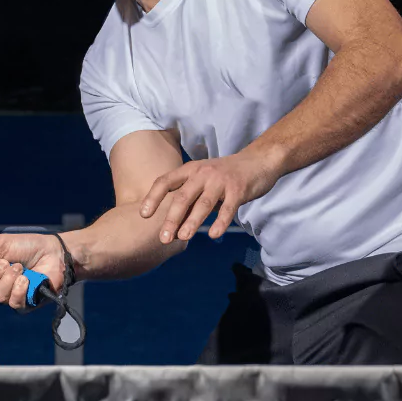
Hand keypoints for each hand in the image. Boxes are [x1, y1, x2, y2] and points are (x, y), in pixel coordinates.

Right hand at [0, 233, 66, 310]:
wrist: (55, 253)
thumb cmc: (30, 247)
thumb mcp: (2, 245)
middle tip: (5, 263)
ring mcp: (10, 295)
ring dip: (8, 279)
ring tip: (21, 268)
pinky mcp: (25, 304)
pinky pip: (13, 302)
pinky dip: (19, 288)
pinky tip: (26, 279)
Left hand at [141, 150, 281, 243]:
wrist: (258, 161)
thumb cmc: (225, 175)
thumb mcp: (203, 179)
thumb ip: (189, 195)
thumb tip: (171, 222)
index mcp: (190, 170)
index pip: (165, 181)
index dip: (153, 197)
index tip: (143, 215)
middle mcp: (203, 173)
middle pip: (182, 196)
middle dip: (171, 218)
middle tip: (163, 238)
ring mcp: (221, 181)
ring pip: (203, 204)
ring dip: (192, 222)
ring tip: (182, 238)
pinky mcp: (238, 190)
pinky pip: (228, 208)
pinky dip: (220, 222)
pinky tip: (214, 235)